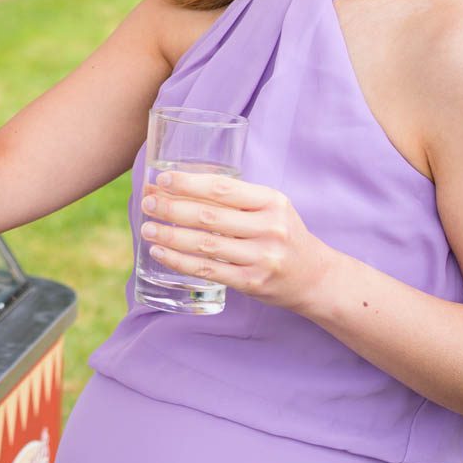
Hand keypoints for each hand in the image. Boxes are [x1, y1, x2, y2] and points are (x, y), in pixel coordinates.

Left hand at [139, 171, 336, 311]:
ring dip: (170, 236)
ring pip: (205, 244)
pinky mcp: (252, 282)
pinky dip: (180, 261)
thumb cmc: (283, 235)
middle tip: (147, 203)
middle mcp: (269, 228)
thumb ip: (236, 198)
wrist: (315, 277)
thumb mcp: (270, 208)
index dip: (189, 183)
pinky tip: (160, 253)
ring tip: (147, 228)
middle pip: (210, 216)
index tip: (162, 180)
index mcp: (272, 202)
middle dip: (172, 208)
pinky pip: (208, 270)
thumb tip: (178, 186)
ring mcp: (261, 257)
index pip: (223, 189)